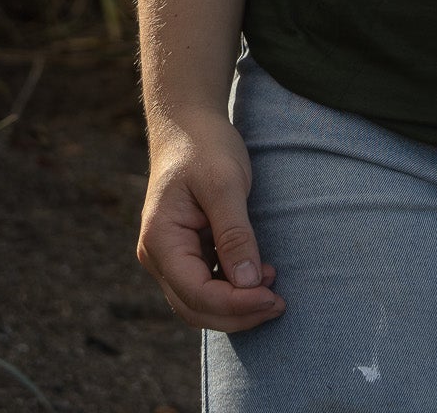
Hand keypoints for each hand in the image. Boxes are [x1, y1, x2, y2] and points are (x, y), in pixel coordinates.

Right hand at [137, 111, 285, 332]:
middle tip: (279, 303)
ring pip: (199, 302)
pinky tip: (258, 277)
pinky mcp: (184, 252)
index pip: (196, 292)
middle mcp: (157, 255)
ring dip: (236, 306)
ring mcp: (168, 256)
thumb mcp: (225, 184)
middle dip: (238, 313)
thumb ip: (235, 234)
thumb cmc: (205, 146)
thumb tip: (249, 284)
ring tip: (273, 289)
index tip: (272, 297)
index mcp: (160, 239)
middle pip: (196, 307)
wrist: (187, 123)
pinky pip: (204, 285)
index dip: (235, 304)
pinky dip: (231, 290)